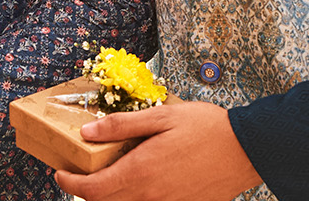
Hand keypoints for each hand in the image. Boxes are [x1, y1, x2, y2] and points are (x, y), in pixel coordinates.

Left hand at [53, 101, 261, 200]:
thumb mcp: (160, 116)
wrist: (248, 149)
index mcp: (140, 172)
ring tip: (111, 172)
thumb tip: (87, 132)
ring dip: (112, 194)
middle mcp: (150, 195)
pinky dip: (137, 197)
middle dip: (87, 191)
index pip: (91, 190)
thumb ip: (121, 125)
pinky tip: (143, 178)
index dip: (69, 184)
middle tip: (80, 171)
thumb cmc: (207, 128)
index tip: (60, 174)